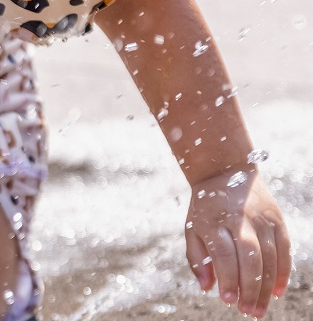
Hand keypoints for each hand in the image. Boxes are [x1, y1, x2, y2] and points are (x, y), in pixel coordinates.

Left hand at [184, 166, 290, 317]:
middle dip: (250, 288)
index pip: (223, 254)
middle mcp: (239, 218)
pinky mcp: (277, 219)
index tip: (227, 300)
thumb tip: (207, 288)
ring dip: (266, 287)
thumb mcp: (192, 226)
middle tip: (248, 311)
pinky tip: (276, 292)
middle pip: (250, 258)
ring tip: (259, 309)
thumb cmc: (206, 207)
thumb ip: (197, 258)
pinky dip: (283, 273)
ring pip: (270, 258)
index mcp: (214, 219)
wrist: (225, 170)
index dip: (228, 279)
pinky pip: (284, 250)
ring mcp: (261, 218)